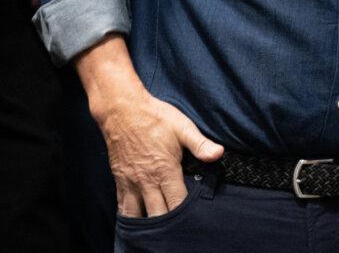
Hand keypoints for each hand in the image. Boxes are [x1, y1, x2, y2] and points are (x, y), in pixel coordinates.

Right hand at [95, 85, 223, 217]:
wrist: (121, 110)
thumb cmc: (155, 117)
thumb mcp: (182, 127)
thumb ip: (200, 144)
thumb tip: (219, 154)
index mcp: (165, 170)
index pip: (177, 203)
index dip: (186, 214)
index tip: (195, 218)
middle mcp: (146, 181)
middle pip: (157, 215)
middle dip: (168, 224)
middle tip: (179, 228)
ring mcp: (130, 182)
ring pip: (136, 215)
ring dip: (146, 223)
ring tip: (158, 229)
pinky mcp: (119, 180)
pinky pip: (122, 206)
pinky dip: (129, 216)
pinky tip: (137, 221)